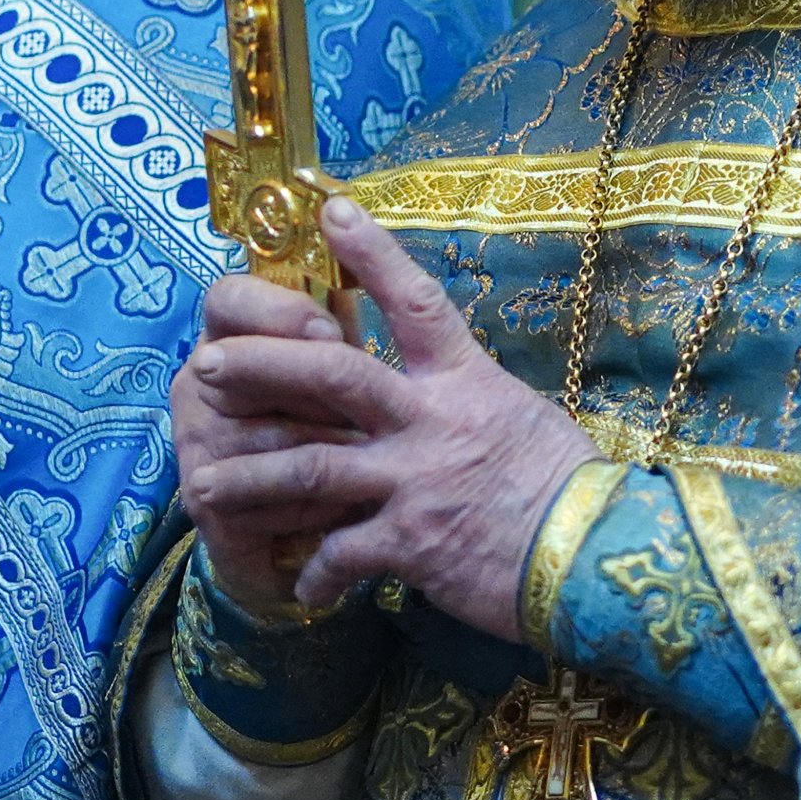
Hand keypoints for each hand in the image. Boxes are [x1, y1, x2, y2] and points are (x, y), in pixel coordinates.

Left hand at [172, 197, 602, 638]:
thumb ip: (469, 400)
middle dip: (263, 366)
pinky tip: (300, 587)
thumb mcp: (521, 417)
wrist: (596, 553)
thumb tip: (445, 390)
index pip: (416, 301)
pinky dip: (315, 571)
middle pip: (333, 375)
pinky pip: (342, 554)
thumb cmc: (569, 484)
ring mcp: (417, 480)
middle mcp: (433, 419)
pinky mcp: (411, 544)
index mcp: (466, 380)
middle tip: (207, 363)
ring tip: (204, 484)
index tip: (333, 212)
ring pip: (312, 466)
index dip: (374, 253)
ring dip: (251, 476)